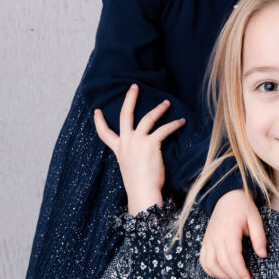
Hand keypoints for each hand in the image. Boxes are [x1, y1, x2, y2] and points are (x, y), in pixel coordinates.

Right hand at [94, 84, 184, 214]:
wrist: (142, 192)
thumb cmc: (139, 185)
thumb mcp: (130, 168)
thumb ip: (132, 158)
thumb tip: (141, 156)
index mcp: (119, 149)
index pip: (105, 134)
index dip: (99, 122)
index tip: (97, 111)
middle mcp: (126, 142)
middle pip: (125, 115)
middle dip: (130, 99)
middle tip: (134, 86)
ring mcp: (137, 141)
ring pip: (147, 118)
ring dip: (158, 109)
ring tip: (166, 103)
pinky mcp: (151, 143)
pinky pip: (164, 129)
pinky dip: (174, 124)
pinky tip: (181, 122)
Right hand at [199, 189, 266, 278]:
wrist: (227, 197)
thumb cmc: (243, 208)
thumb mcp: (256, 219)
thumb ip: (259, 237)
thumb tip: (263, 255)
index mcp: (229, 230)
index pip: (233, 256)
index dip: (241, 271)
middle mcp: (215, 237)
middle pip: (223, 263)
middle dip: (236, 277)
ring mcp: (208, 240)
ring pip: (210, 265)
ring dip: (223, 276)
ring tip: (236, 278)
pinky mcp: (205, 242)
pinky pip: (204, 261)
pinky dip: (211, 271)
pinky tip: (223, 273)